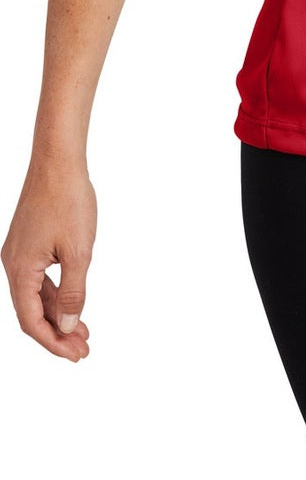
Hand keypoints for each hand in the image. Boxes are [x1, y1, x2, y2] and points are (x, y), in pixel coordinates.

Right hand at [1, 159, 95, 360]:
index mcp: (20, 270)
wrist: (58, 159)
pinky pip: (39, 277)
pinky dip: (56, 293)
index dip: (52, 342)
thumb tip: (66, 327)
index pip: (31, 321)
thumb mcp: (78, 251)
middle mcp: (14, 264)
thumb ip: (73, 293)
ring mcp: (20, 252)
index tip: (75, 354)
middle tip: (83, 349)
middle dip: (57, 333)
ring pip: (37, 295)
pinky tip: (73, 302)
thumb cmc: (69, 199)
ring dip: (58, 314)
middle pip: (32, 312)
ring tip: (82, 332)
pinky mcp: (29, 241)